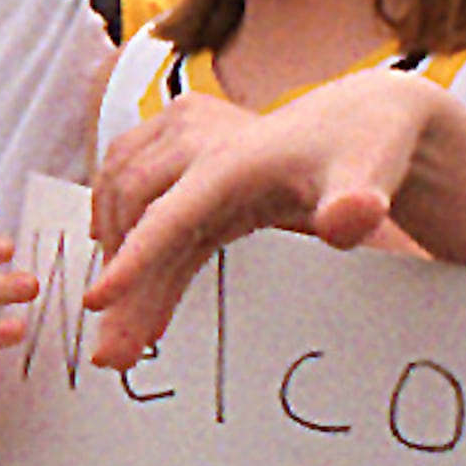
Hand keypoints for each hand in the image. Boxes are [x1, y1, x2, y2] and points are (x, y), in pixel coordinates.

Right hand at [84, 78, 428, 365]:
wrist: (362, 115)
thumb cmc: (362, 147)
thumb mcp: (368, 176)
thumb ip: (356, 201)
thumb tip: (349, 219)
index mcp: (229, 159)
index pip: (166, 216)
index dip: (132, 260)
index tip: (97, 300)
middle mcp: (196, 142)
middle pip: (135, 214)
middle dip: (122, 283)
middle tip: (115, 351)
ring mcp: (184, 142)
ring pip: (125, 202)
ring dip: (117, 260)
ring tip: (121, 327)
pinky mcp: (184, 155)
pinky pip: (139, 199)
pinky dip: (131, 242)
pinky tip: (141, 290)